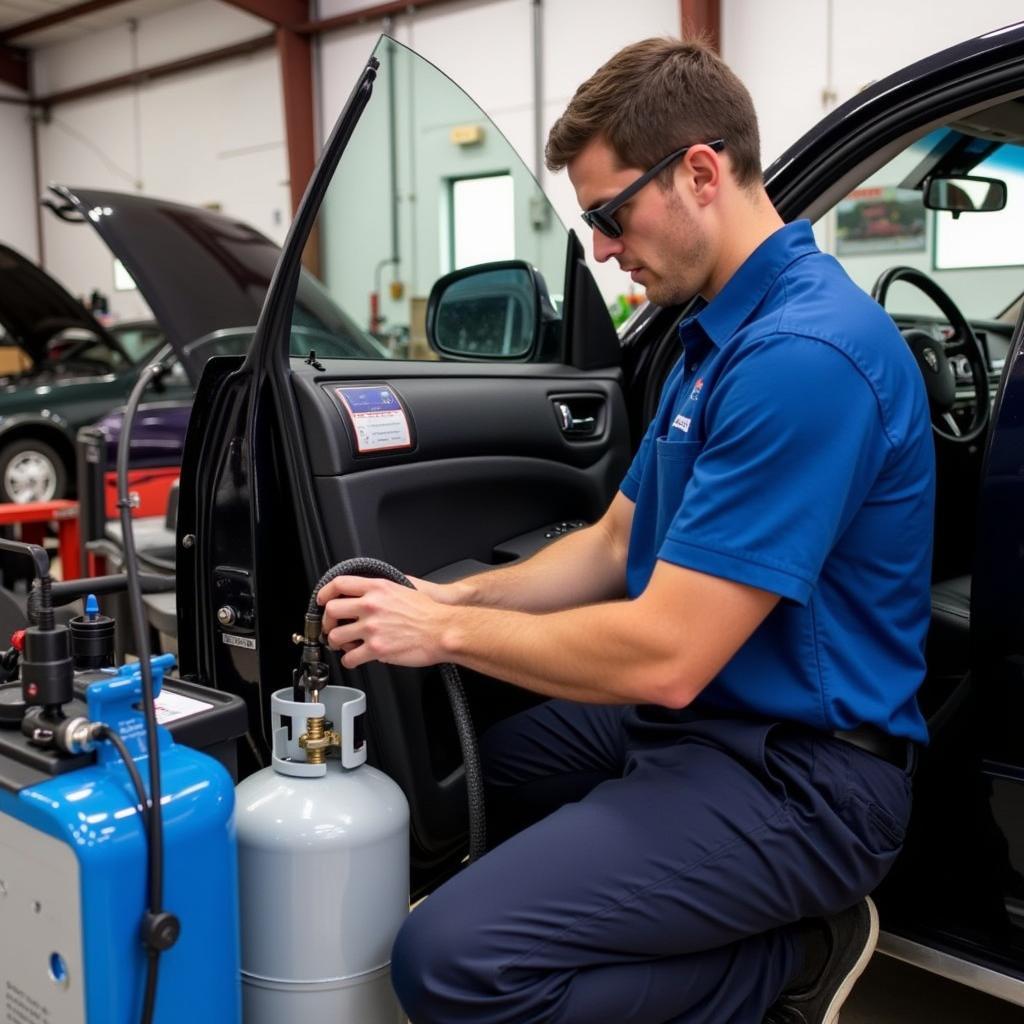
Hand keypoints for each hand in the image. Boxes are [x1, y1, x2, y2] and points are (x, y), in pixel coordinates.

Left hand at [317, 576, 450, 668]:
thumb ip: (382, 590)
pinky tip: (354, 659)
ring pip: (336, 636)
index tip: (322, 600)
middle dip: (327, 622)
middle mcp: (371, 606)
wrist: (442, 630)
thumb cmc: (428, 613)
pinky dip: (349, 661)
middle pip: (331, 610)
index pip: (340, 584)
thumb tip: (368, 593)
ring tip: (343, 646)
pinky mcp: (376, 649)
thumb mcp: (403, 589)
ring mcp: (372, 628)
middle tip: (332, 628)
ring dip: (336, 643)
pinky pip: (350, 658)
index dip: (325, 593)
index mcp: (377, 589)